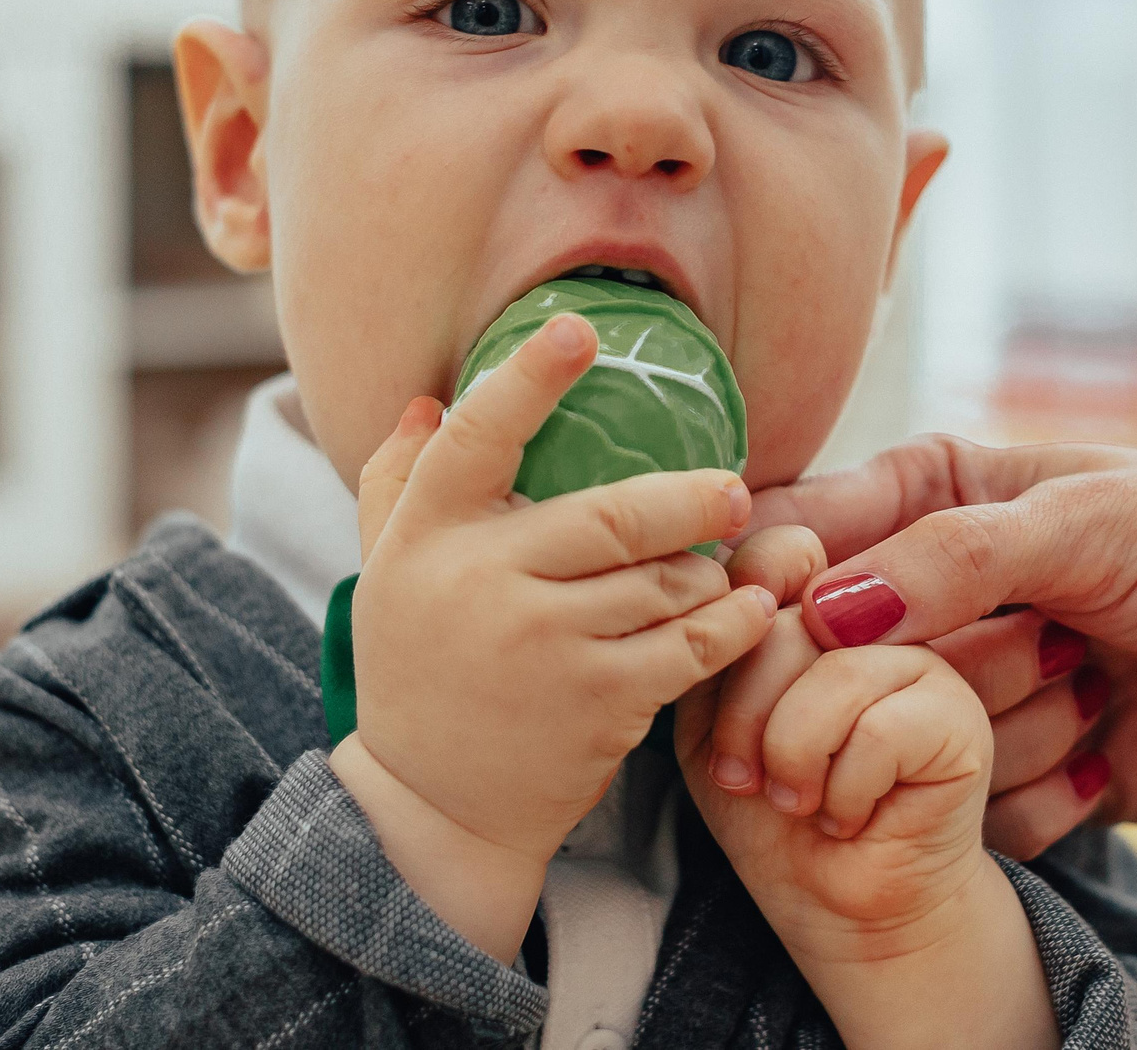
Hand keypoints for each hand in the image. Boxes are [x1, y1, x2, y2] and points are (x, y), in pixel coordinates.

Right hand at [329, 312, 776, 954]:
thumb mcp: (388, 573)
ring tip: (711, 571)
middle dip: (686, 498)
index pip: (476, 439)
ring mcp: (544, 647)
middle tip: (733, 488)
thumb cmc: (419, 670)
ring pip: (661, 580)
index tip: (579, 330)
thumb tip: (428, 398)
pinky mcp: (598, 703)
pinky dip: (730, 623)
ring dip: (702, 571)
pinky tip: (748, 610)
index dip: (528, 379)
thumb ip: (402, 481)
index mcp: (428, 536)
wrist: (433, 806)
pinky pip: (690, 645)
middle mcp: (482, 583)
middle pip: (609, 515)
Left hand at [674, 616, 992, 954]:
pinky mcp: (958, 717)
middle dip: (743, 716)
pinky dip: (843, 794)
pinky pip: (877, 731)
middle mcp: (876, 621)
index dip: (736, 619)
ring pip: (833, 673)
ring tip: (802, 801)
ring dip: (792, 760)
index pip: (781, 552)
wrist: (834, 904)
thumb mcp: (711, 725)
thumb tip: (736, 593)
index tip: (718, 705)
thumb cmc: (772, 816)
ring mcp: (923, 662)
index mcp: (818, 610)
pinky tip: (850, 817)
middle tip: (748, 777)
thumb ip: (715, 654)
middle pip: (789, 619)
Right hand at [746, 436, 1136, 845]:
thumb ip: (951, 557)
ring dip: (1005, 730)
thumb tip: (819, 607)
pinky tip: (1108, 746)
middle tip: (1050, 646)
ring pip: (894, 748)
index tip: (812, 627)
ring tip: (1095, 681)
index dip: (785, 588)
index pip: (800, 535)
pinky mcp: (1005, 784)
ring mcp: (965, 692)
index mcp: (933, 493)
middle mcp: (931, 594)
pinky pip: (963, 818)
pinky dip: (1036, 795)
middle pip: (830, 661)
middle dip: (938, 669)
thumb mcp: (1091, 523)